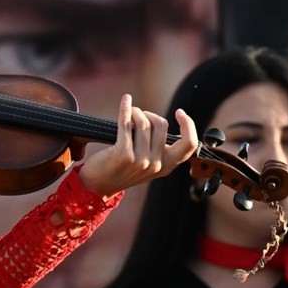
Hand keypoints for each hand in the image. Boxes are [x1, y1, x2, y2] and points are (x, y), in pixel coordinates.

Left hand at [78, 95, 197, 197]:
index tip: (179, 112)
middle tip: (138, 114)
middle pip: (161, 125)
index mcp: (167, 166)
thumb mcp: (147, 164)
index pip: (189, 145)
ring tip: (128, 113)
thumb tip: (159, 121)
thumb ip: (158, 149)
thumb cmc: (122, 169)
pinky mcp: (124, 154)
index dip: (188, 125)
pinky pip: (126, 123)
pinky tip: (125, 101)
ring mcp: (141, 160)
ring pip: (144, 123)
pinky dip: (125, 109)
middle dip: (149, 114)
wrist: (98, 186)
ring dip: (135, 112)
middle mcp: (156, 164)